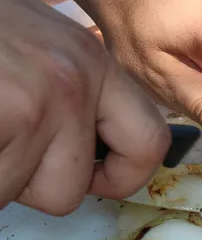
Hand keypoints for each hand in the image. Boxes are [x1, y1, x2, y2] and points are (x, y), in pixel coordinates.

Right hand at [0, 0, 169, 215]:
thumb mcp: (44, 47)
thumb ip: (73, 93)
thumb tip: (90, 144)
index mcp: (94, 63)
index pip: (148, 144)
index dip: (122, 177)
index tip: (96, 180)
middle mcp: (74, 83)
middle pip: (71, 191)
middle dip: (31, 184)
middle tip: (8, 145)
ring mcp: (35, 103)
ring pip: (18, 192)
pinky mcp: (4, 115)